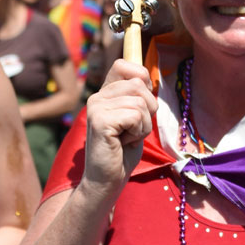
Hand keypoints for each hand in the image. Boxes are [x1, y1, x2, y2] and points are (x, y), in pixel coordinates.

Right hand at [82, 59, 156, 197]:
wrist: (107, 180)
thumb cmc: (123, 152)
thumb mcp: (135, 119)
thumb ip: (138, 97)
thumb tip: (147, 76)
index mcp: (105, 93)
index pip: (124, 65)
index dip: (141, 79)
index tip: (140, 105)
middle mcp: (97, 96)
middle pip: (139, 84)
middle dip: (148, 110)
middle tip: (134, 129)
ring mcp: (96, 107)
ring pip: (140, 101)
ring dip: (143, 125)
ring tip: (128, 137)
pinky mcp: (100, 120)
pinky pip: (135, 116)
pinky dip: (138, 133)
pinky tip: (124, 143)